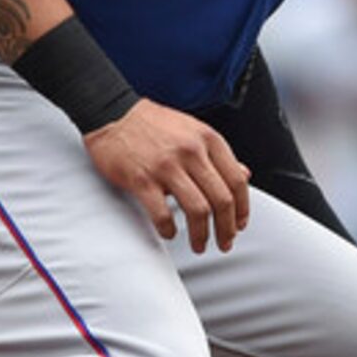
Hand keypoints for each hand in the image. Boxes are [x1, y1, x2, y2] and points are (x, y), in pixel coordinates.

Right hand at [83, 100, 252, 253]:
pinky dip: (169, 230)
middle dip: (227, 229)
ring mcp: (166, 166)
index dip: (242, 209)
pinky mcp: (142, 179)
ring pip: (198, 210)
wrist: (113, 112)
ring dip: (202, 235)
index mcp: (208, 139)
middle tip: (225, 243)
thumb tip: (244, 174)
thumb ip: (218, 154)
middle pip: (221, 200)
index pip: (236, 181)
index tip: (239, 224)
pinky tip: (169, 233)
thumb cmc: (152, 123)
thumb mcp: (193, 130)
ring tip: (200, 245)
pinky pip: (162, 214)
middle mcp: (191, 152)